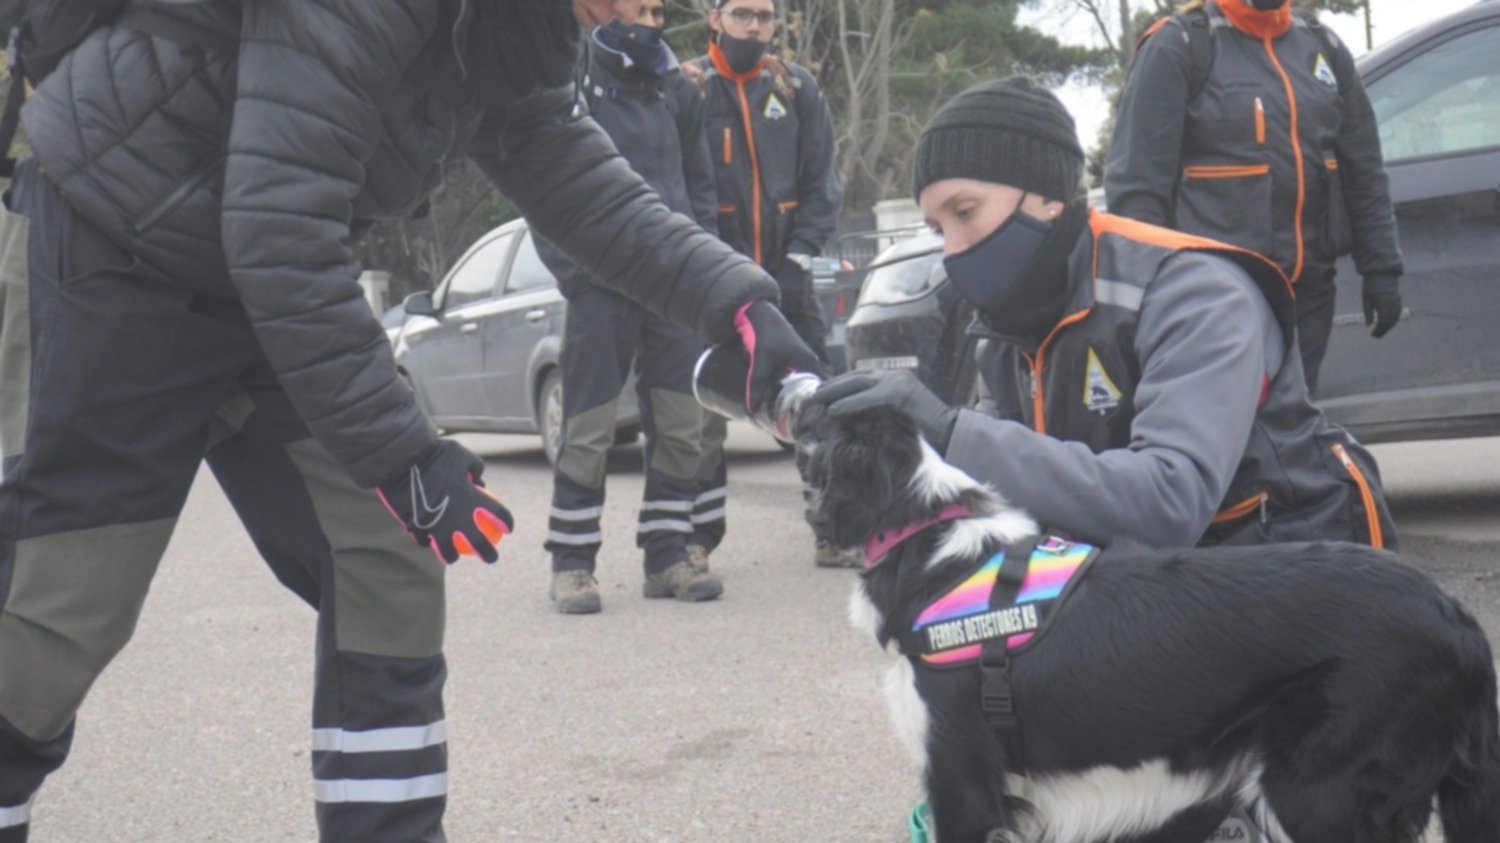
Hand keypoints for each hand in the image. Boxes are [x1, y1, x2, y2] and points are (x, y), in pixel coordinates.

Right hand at [377, 440, 513, 563]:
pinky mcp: (416, 527)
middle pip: (479, 542)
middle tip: (491, 558)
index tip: (508, 529)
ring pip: (448, 552)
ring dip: (451, 556)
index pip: (498, 514)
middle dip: (488, 554)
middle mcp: (457, 516)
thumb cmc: (433, 453)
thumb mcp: (461, 454)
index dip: (507, 522)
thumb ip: (475, 468)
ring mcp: (436, 525)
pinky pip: (423, 540)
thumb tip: (480, 482)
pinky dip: (427, 542)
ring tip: (453, 557)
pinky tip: (429, 542)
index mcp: (473, 498)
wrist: (401, 459)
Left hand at [734, 300, 825, 413]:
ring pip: (804, 384)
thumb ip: (757, 385)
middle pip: (814, 389)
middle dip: (810, 406)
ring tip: (793, 418)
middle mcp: (808, 363)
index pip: (823, 389)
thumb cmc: (764, 334)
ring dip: (799, 398)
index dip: (822, 405)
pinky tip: (782, 401)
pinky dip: (791, 390)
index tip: (816, 422)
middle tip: (802, 426)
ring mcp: (799, 361)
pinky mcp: (788, 360)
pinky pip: (794, 379)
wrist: (757, 313)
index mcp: (808, 363)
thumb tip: (751, 409)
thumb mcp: (761, 361)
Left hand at [810, 369, 958, 453]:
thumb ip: (878, 411)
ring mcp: (899, 380)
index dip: (839, 384)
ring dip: (836, 391)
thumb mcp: (895, 417)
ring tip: (817, 400)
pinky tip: (834, 410)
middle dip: (833, 385)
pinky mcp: (901, 391)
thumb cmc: (924, 431)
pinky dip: (850, 403)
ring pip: (859, 382)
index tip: (822, 392)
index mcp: (893, 379)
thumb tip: (853, 418)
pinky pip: (870, 396)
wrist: (951, 431)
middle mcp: (895, 375)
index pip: (860, 378)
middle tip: (813, 394)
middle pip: (856, 377)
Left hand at [1362, 273, 1401, 338]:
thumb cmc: (1371, 285)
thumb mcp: (1366, 297)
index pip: (1383, 320)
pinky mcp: (1399, 300)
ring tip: (1380, 332)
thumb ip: (1367, 311)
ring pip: (1396, 318)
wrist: (1382, 273)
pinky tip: (1387, 324)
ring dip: (1389, 327)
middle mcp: (1392, 302)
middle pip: (1390, 321)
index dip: (1378, 329)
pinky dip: (1393, 320)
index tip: (1372, 334)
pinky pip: (1398, 313)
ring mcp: (1397, 301)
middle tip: (1376, 336)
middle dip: (1383, 330)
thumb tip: (1368, 325)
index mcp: (1383, 302)